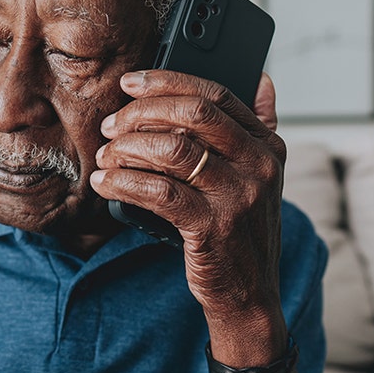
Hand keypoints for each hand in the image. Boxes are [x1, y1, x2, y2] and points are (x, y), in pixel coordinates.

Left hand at [90, 71, 286, 359]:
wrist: (248, 294)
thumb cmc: (240, 232)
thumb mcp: (260, 178)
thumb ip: (257, 130)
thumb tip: (261, 78)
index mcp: (268, 145)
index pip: (216, 93)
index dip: (167, 82)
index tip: (130, 82)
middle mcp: (259, 165)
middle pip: (192, 115)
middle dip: (141, 113)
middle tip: (111, 125)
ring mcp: (239, 196)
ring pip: (172, 150)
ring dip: (127, 148)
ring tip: (106, 156)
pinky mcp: (213, 226)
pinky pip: (158, 192)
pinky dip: (123, 182)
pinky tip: (105, 183)